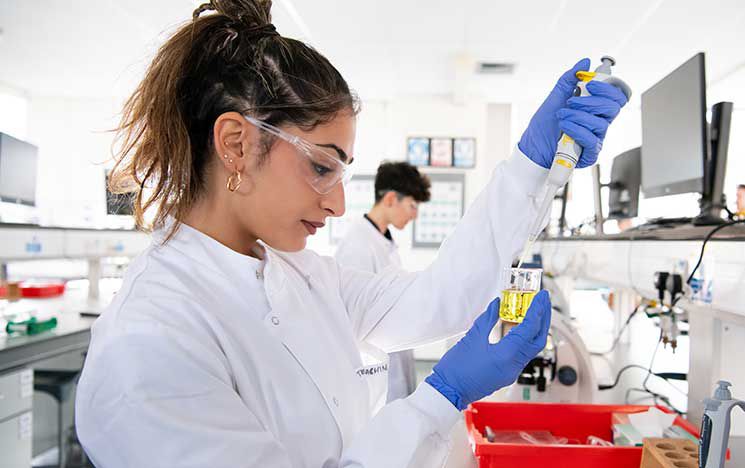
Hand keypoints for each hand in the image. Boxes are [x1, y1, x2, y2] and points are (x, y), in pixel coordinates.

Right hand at [425, 290, 551, 409]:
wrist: (449, 392)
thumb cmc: (456, 369)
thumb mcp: (472, 338)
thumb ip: (488, 319)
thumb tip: (497, 304)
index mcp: (507, 355)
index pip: (530, 328)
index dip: (537, 309)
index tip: (541, 296)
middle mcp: (514, 365)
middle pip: (538, 339)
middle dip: (544, 318)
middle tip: (544, 301)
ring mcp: (512, 372)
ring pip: (533, 348)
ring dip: (537, 328)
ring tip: (536, 311)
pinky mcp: (507, 374)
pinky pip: (524, 354)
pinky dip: (527, 338)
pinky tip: (523, 328)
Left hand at [518, 59, 628, 168]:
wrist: (532, 146)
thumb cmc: (544, 125)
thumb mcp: (555, 97)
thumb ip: (570, 79)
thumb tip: (584, 62)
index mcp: (595, 108)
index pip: (617, 96)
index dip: (609, 87)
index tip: (590, 83)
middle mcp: (599, 122)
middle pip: (614, 107)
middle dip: (591, 101)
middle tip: (571, 101)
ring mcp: (595, 137)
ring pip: (601, 123)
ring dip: (578, 116)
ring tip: (561, 115)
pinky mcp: (590, 153)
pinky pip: (591, 139)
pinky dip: (576, 129)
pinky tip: (564, 127)